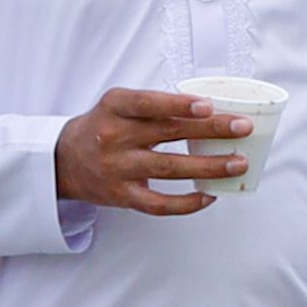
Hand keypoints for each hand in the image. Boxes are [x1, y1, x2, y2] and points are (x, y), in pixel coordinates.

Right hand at [53, 89, 250, 217]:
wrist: (64, 161)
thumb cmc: (104, 126)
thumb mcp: (119, 105)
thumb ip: (155, 105)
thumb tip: (212, 109)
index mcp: (114, 107)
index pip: (147, 103)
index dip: (177, 105)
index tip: (207, 106)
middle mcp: (114, 137)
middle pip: (167, 133)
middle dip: (210, 131)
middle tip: (242, 128)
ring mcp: (118, 169)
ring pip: (169, 168)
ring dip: (208, 166)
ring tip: (238, 164)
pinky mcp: (122, 196)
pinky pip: (158, 204)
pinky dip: (186, 202)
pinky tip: (209, 196)